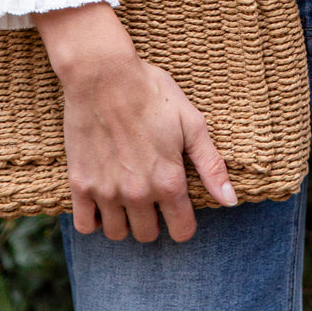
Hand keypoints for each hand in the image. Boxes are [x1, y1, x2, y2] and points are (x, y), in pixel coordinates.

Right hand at [32, 2, 237, 241]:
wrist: (104, 75)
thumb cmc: (152, 93)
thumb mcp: (191, 123)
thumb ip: (211, 166)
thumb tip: (230, 201)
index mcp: (168, 181)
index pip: (181, 231)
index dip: (183, 222)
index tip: (178, 207)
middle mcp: (138, 194)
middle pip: (147, 235)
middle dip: (153, 220)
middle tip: (151, 193)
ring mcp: (106, 192)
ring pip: (117, 234)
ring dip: (124, 220)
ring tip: (127, 195)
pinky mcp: (80, 184)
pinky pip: (86, 226)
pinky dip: (95, 219)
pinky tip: (102, 197)